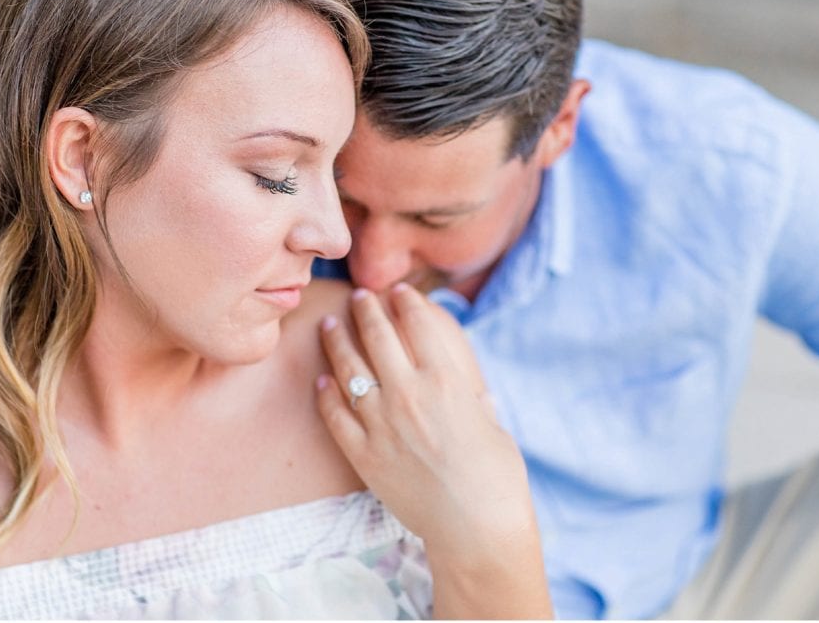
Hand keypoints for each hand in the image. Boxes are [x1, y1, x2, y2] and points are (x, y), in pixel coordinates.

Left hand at [316, 283, 549, 617]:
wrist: (475, 527)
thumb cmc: (496, 477)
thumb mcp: (491, 423)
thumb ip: (470, 399)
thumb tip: (466, 389)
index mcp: (446, 380)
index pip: (417, 323)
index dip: (405, 300)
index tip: (397, 291)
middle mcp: (409, 393)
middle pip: (377, 335)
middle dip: (365, 309)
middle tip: (358, 297)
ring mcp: (381, 423)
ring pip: (348, 368)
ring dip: (337, 341)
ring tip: (329, 325)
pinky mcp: (363, 454)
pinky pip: (335, 415)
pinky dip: (326, 394)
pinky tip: (322, 381)